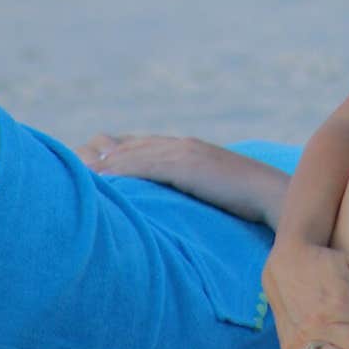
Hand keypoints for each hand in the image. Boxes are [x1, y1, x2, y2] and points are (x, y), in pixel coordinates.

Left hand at [75, 132, 288, 224]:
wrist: (275, 194)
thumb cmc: (250, 200)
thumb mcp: (216, 189)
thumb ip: (195, 186)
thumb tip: (184, 203)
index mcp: (190, 149)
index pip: (144, 144)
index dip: (117, 151)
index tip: (93, 161)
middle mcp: (184, 145)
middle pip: (132, 145)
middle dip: (102, 154)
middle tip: (73, 166)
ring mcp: (185, 152)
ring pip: (134, 153)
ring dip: (106, 164)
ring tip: (78, 174)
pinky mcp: (187, 164)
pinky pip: (147, 165)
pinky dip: (123, 170)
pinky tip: (103, 179)